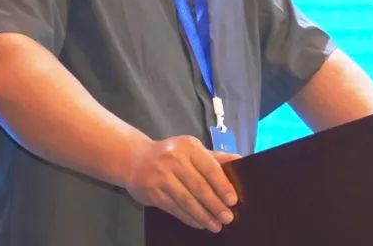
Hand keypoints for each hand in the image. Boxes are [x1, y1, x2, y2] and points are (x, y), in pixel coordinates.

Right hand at [125, 135, 240, 231]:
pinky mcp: (152, 192)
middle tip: (227, 217)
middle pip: (199, 186)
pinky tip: (198, 223)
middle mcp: (174, 160)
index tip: (232, 200)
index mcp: (189, 147)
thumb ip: (215, 157)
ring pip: (186, 200)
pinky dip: (188, 217)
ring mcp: (161, 176)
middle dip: (215, 205)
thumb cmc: (170, 154)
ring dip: (203, 215)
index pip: (210, 168)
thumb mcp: (191, 149)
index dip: (222, 185)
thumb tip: (239, 160)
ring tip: (215, 225)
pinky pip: (174, 208)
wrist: (134, 159)